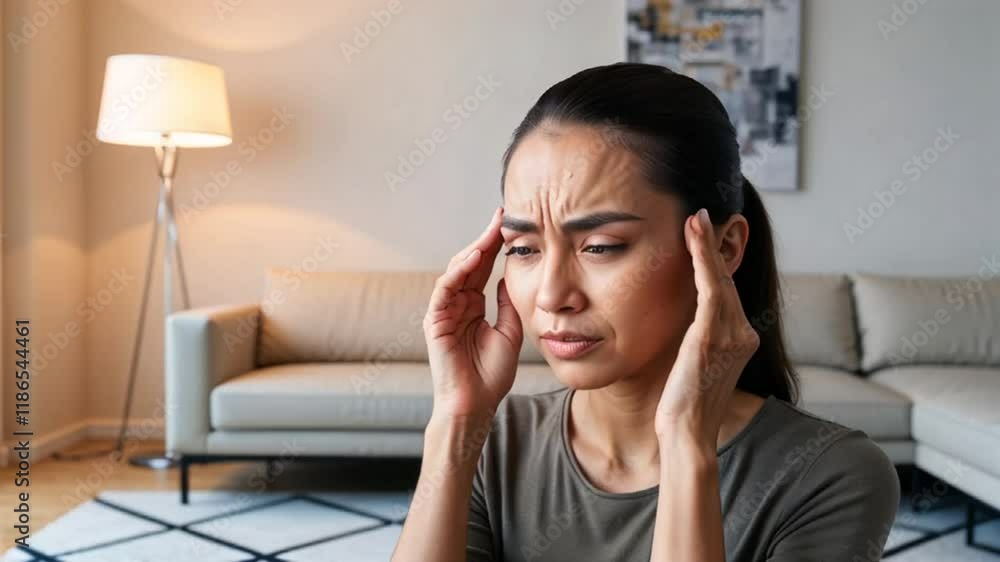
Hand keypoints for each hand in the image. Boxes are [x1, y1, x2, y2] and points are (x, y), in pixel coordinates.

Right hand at [424, 206, 523, 422]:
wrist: (476, 403)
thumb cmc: (491, 375)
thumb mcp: (510, 332)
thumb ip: (508, 304)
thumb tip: (509, 277)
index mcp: (473, 306)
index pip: (483, 269)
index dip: (495, 246)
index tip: (510, 224)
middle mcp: (457, 305)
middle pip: (469, 264)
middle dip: (484, 239)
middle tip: (500, 217)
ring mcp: (444, 311)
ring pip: (455, 271)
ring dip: (473, 250)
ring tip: (490, 232)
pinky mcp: (435, 321)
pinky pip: (444, 289)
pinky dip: (457, 272)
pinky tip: (474, 258)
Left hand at [654, 208, 759, 444]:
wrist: (687, 433)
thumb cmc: (683, 405)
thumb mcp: (694, 365)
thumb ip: (697, 339)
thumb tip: (682, 321)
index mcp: (741, 340)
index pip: (727, 292)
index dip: (715, 263)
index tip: (704, 236)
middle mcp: (744, 334)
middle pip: (727, 281)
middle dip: (713, 247)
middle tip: (701, 215)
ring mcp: (732, 335)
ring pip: (719, 279)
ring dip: (706, 245)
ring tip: (696, 218)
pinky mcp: (713, 336)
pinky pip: (709, 288)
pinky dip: (702, 259)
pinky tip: (693, 237)